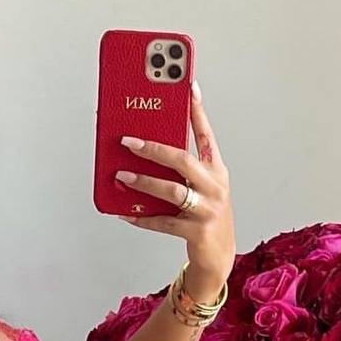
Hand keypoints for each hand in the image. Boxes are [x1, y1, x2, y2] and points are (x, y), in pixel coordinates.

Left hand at [115, 80, 235, 279]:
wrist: (219, 255)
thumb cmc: (206, 214)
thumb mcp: (200, 187)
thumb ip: (180, 169)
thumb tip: (144, 148)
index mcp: (216, 170)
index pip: (206, 134)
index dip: (197, 110)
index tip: (188, 85)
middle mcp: (215, 186)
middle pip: (182, 160)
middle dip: (153, 148)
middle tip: (128, 140)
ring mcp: (207, 210)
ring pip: (172, 190)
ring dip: (143, 181)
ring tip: (121, 176)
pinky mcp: (196, 232)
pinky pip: (163, 222)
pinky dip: (141, 217)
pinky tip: (125, 212)